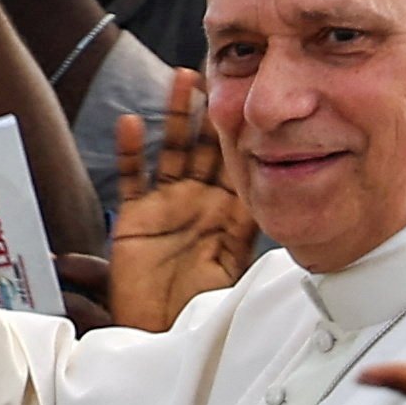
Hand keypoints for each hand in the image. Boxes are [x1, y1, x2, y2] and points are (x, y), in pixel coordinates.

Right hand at [109, 70, 252, 330]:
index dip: (246, 128)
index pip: (239, 160)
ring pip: (173, 149)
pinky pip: (132, 177)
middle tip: (219, 68)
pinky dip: (132, 151)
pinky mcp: (135, 218)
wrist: (165, 336)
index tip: (255, 94)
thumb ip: (247, 230)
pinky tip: (132, 123)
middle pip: (207, 145)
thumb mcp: (235, 264)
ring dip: (178, 115)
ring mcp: (166, 205)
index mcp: (228, 210)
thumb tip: (274, 193)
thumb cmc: (203, 309)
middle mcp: (198, 200)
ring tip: (183, 78)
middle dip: (212, 109)